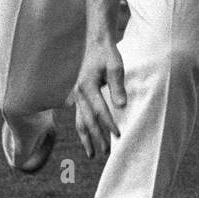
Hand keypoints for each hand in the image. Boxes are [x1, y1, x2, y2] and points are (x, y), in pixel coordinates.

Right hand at [71, 37, 125, 158]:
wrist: (96, 43)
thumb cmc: (107, 54)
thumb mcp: (116, 68)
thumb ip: (118, 87)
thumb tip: (121, 107)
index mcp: (87, 86)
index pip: (100, 110)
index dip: (109, 124)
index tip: (117, 136)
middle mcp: (79, 93)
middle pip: (87, 120)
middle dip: (96, 138)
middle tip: (105, 153)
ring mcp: (77, 95)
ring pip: (80, 121)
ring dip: (86, 138)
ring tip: (92, 154)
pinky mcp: (79, 95)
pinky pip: (79, 116)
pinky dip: (83, 128)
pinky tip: (87, 138)